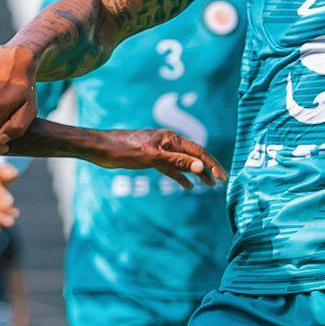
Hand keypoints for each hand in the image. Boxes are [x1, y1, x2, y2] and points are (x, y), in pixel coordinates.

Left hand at [76, 129, 224, 187]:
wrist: (102, 149)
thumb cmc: (125, 149)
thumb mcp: (153, 156)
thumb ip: (177, 162)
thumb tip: (200, 167)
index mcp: (171, 138)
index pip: (198, 152)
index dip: (212, 165)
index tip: (222, 178)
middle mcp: (168, 142)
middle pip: (193, 156)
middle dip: (207, 169)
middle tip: (220, 183)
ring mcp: (159, 150)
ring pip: (183, 163)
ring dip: (195, 174)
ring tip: (208, 186)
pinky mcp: (150, 158)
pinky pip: (170, 168)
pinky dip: (179, 176)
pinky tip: (186, 186)